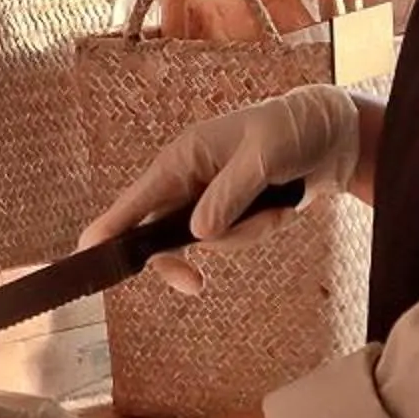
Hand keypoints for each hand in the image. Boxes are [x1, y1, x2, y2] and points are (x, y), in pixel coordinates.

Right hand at [76, 84, 363, 292]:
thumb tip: (197, 235)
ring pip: (204, 243)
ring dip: (245, 234)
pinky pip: (232, 240)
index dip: (110, 228)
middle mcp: (187, 179)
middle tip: (195, 286)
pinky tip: (281, 208)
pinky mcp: (230, 213)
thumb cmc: (291, 131)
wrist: (331, 137)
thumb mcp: (263, 158)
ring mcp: (208, 199)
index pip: (136, 199)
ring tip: (278, 206)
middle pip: (159, 234)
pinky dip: (259, 231)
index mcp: (182, 157)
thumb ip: (229, 195)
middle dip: (182, 259)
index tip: (87, 252)